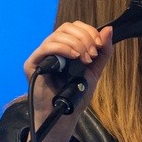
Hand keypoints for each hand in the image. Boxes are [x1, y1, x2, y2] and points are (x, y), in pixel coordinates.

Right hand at [22, 21, 113, 141]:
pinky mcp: (32, 63)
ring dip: (76, 44)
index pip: (75, 27)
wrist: (64, 114)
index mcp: (65, 47)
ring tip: (84, 60)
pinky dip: (63, 48)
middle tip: (92, 55)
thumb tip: (109, 29)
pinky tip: (74, 57)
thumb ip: (103, 52)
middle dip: (84, 38)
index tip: (99, 45)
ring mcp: (41, 55)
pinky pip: (46, 47)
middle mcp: (52, 47)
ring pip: (57, 35)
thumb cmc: (76, 93)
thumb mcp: (95, 70)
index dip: (89, 31)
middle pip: (67, 27)